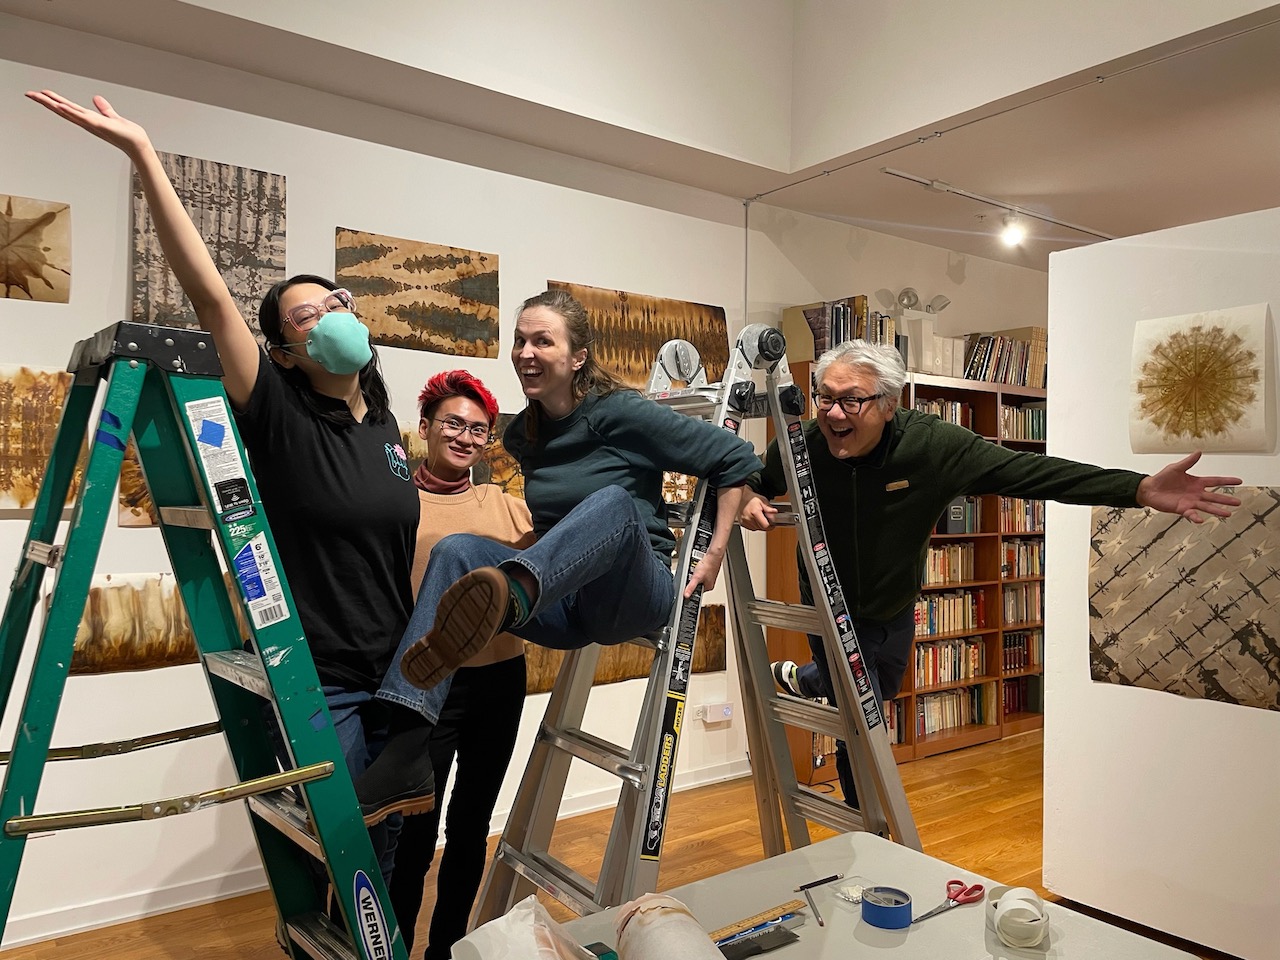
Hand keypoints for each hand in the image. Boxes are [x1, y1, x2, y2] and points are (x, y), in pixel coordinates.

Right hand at [26, 90, 150, 155]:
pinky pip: (83, 118)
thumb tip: (97, 99)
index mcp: (88, 119)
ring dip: (54, 104)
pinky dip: (72, 112)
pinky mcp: (100, 126)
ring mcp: (92, 124)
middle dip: (45, 101)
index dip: (53, 100)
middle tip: (29, 93)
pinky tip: (61, 106)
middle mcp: (87, 122)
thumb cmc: (128, 135)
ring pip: (68, 112)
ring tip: (40, 96)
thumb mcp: (112, 117)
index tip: (39, 93)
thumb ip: (104, 109)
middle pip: (62, 109)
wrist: (138, 144)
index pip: (67, 107)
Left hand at [684, 545, 724, 597]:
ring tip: (695, 570)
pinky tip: (697, 567)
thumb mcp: (696, 577)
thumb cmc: (708, 566)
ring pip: (698, 578)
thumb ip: (691, 587)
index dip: (691, 589)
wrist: (713, 555)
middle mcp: (709, 583)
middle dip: (692, 580)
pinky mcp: (707, 571)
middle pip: (696, 584)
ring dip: (694, 574)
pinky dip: (697, 570)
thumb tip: (686, 595)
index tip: (687, 585)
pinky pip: (699, 572)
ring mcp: (709, 576)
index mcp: (708, 587)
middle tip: (692, 575)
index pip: (697, 592)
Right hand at [739, 493, 777, 530]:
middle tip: (766, 518)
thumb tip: (774, 512)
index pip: (765, 525)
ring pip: (757, 529)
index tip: (772, 524)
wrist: (742, 498)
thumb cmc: (751, 498)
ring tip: (759, 517)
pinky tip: (754, 519)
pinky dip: (755, 525)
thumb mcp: (762, 500)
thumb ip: (769, 508)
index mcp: (755, 512)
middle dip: (765, 524)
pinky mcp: (742, 523)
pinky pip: (752, 528)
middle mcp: (748, 518)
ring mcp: (744, 521)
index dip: (771, 526)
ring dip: (760, 525)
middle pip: (761, 528)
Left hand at [1135, 451, 1241, 522]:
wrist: (1149, 489)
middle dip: (1226, 499)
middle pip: (1214, 496)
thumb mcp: (1176, 468)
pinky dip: (1196, 517)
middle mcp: (1196, 493)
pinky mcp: (1182, 509)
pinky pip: (1191, 514)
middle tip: (1238, 503)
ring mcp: (1190, 502)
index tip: (1239, 481)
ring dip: (1217, 510)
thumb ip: (1188, 461)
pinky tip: (1201, 519)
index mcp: (1196, 482)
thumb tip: (1199, 451)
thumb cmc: (1162, 478)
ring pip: (1207, 507)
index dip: (1227, 481)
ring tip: (1228, 514)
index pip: (1215, 481)